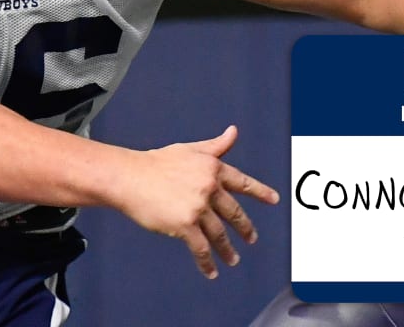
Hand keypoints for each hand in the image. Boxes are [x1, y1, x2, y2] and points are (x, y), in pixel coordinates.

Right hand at [111, 125, 279, 278]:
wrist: (129, 176)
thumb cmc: (156, 162)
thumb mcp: (189, 149)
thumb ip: (215, 146)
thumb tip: (233, 132)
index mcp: (212, 168)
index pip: (242, 182)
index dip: (260, 191)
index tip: (274, 200)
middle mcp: (209, 187)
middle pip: (234, 212)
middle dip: (245, 228)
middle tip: (252, 238)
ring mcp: (198, 207)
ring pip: (220, 233)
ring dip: (228, 249)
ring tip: (233, 259)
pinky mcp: (185, 225)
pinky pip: (202, 248)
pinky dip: (207, 262)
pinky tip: (211, 271)